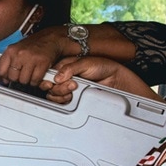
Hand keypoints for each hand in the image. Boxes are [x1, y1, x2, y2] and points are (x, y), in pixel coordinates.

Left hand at [0, 28, 65, 87]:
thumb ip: (8, 62)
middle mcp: (19, 54)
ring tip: (30, 73)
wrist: (51, 38)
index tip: (6, 79)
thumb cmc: (33, 45)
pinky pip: (35, 80)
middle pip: (12, 77)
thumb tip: (2, 78)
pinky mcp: (42, 63)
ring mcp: (31, 58)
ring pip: (24, 80)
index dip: (4, 77)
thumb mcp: (17, 49)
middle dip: (17, 79)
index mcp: (11, 50)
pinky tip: (37, 75)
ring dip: (27, 80)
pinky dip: (36, 81)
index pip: (0, 71)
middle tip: (23, 74)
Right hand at [39, 56, 156, 102]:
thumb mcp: (87, 63)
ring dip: (62, 95)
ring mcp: (68, 88)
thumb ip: (70, 68)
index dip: (49, 79)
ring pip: (54, 96)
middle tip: (72, 85)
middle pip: (50, 87)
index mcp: (65, 66)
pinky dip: (65, 101)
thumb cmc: (104, 67)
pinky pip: (63, 102)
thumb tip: (57, 77)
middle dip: (59, 88)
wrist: (116, 80)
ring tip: (75, 90)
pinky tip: (73, 97)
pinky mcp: (74, 98)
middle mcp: (64, 77)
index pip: (49, 74)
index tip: (53, 82)